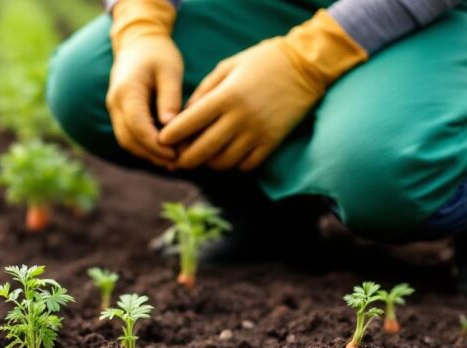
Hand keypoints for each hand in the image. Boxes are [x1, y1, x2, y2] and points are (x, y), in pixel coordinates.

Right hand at [107, 36, 181, 167]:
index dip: (155, 144)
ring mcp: (114, 109)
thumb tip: (171, 127)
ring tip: (171, 161)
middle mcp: (115, 103)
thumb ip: (170, 98)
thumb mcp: (170, 71)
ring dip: (147, 153)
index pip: (137, 125)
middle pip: (129, 139)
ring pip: (126, 141)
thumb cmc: (158, 54)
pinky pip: (128, 136)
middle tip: (176, 162)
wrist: (138, 43)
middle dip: (152, 154)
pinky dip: (143, 146)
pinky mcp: (119, 114)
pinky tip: (162, 151)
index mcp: (127, 91)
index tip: (175, 154)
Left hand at [159, 40, 320, 171]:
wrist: (306, 65)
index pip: (188, 124)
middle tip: (178, 158)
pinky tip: (229, 155)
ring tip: (204, 155)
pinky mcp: (272, 143)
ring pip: (222, 162)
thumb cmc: (261, 62)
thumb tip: (183, 117)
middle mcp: (240, 118)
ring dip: (209, 163)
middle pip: (202, 151)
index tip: (162, 140)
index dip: (170, 136)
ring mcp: (257, 133)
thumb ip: (202, 92)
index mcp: (225, 97)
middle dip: (185, 159)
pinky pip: (246, 165)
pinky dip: (233, 165)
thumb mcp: (226, 68)